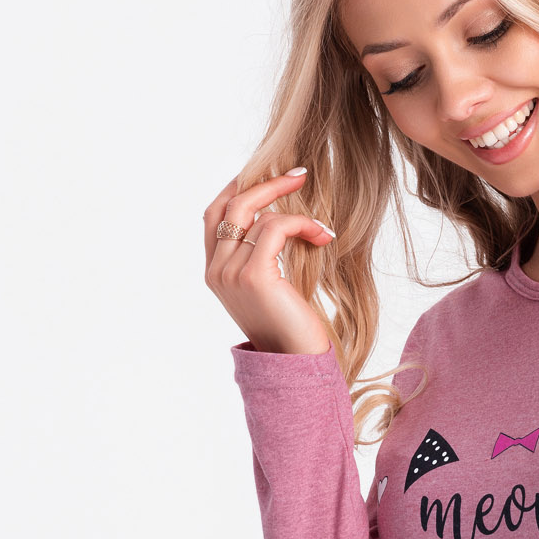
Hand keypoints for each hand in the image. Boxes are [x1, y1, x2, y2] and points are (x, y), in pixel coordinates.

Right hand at [203, 167, 334, 353]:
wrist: (297, 363)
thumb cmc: (292, 327)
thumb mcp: (270, 288)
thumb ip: (260, 258)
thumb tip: (275, 221)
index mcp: (215, 273)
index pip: (215, 215)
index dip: (239, 188)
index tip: (270, 176)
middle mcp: (216, 271)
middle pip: (229, 204)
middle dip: (264, 183)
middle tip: (299, 175)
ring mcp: (230, 273)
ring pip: (255, 213)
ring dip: (292, 207)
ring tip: (321, 226)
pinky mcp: (253, 276)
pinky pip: (275, 228)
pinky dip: (302, 224)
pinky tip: (323, 235)